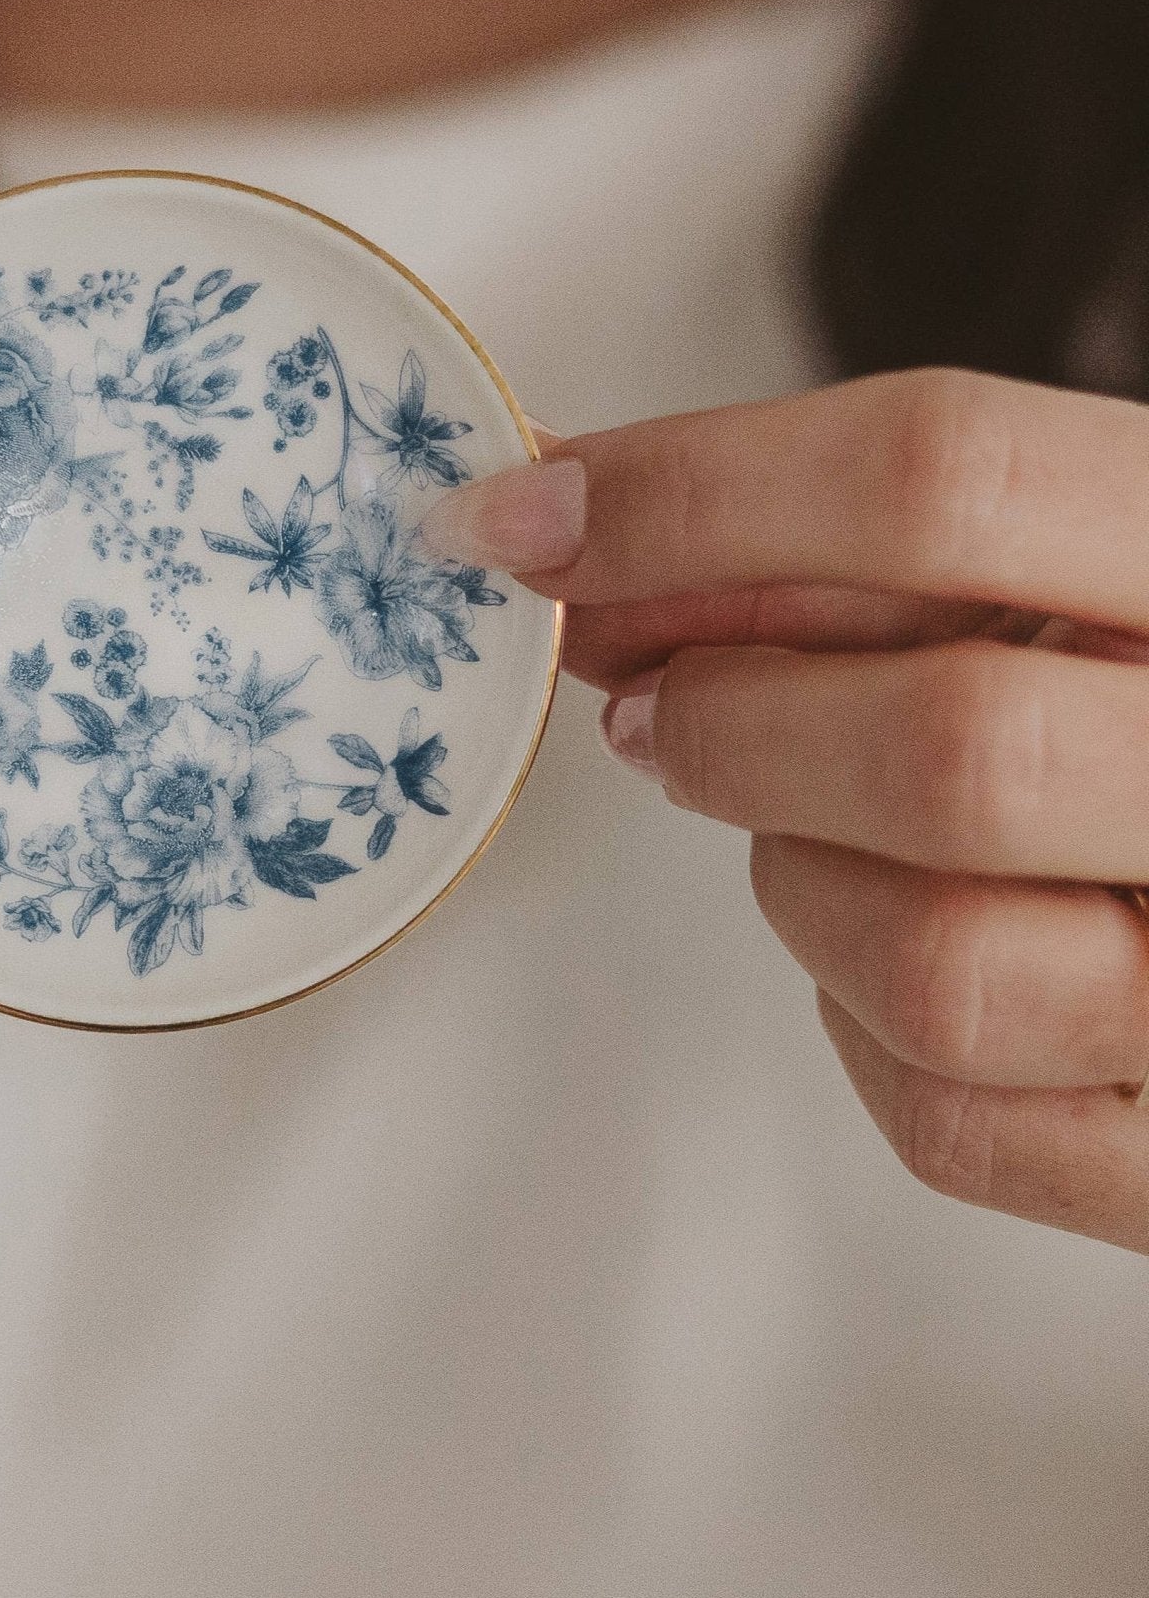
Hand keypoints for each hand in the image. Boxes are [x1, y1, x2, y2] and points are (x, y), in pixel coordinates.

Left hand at [427, 369, 1148, 1255]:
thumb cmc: (1131, 692)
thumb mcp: (1038, 569)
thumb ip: (830, 547)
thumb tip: (560, 526)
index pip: (943, 476)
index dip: (683, 492)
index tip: (509, 519)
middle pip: (942, 746)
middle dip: (730, 722)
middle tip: (650, 704)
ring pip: (935, 964)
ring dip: (802, 882)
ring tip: (816, 825)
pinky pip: (950, 1121)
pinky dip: (859, 1024)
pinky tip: (893, 939)